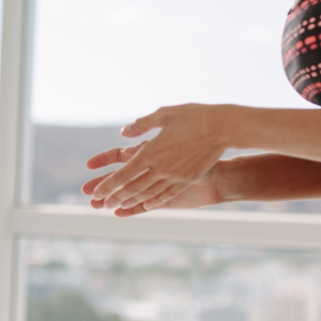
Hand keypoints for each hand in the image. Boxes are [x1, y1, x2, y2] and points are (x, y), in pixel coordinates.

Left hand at [87, 104, 231, 213]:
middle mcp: (162, 168)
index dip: (109, 185)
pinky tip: (147, 204)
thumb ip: (142, 125)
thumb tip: (124, 133)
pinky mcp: (188, 178)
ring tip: (118, 206)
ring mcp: (177, 176)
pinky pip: (168, 192)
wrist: (224, 128)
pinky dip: (155, 199)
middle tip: (101, 204)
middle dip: (116, 196)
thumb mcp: (164, 115)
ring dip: (132, 200)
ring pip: (150, 192)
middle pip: (134, 187)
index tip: (96, 192)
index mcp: (152, 152)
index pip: (125, 173)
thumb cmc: (193, 116)